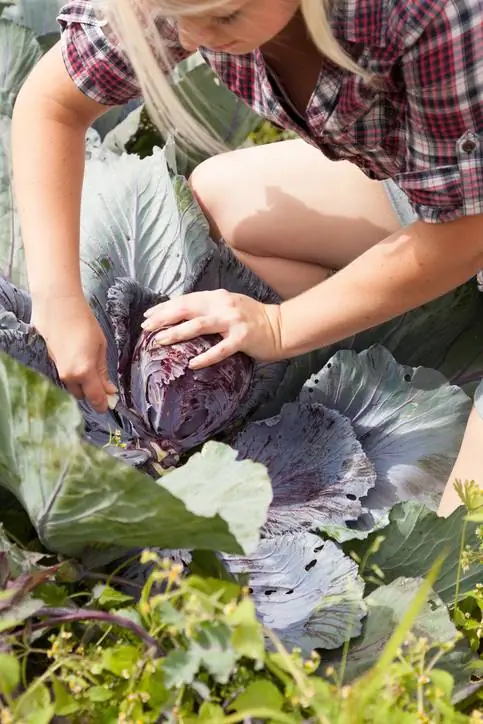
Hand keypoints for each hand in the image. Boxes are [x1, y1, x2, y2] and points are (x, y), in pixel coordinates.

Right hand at [31, 295, 116, 411]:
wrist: (57, 305)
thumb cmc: (84, 322)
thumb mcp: (101, 346)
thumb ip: (103, 370)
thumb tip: (109, 389)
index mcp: (84, 372)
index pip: (95, 398)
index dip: (103, 404)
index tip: (110, 403)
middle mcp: (69, 375)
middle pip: (82, 395)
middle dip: (92, 392)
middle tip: (103, 382)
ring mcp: (58, 369)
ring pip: (72, 385)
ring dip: (82, 382)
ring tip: (90, 363)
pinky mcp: (50, 361)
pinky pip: (65, 374)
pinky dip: (73, 372)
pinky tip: (78, 356)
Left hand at [141, 290, 282, 367]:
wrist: (281, 327)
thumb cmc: (253, 319)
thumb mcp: (229, 307)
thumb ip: (209, 308)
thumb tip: (183, 316)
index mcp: (217, 297)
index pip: (186, 300)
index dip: (165, 307)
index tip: (148, 316)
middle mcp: (223, 305)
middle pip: (187, 309)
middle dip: (164, 318)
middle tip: (146, 328)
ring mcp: (233, 321)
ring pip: (199, 326)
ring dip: (177, 333)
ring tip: (160, 341)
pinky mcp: (243, 338)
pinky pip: (220, 349)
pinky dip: (205, 356)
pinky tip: (192, 364)